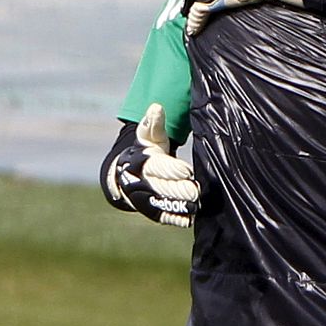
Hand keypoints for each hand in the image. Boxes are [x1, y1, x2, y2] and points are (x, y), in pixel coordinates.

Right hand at [107, 104, 199, 227]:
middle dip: (180, 190)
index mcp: (143, 163)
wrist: (129, 174)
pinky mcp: (151, 210)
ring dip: (180, 206)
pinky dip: (176, 218)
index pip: (159, 167)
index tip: (187, 171)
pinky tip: (188, 219)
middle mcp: (142, 182)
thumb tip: (156, 107)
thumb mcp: (149, 135)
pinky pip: (163, 216)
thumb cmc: (145, 150)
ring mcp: (145, 198)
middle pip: (163, 188)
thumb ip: (154, 123)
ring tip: (196, 205)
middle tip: (196, 191)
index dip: (173, 170)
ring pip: (164, 204)